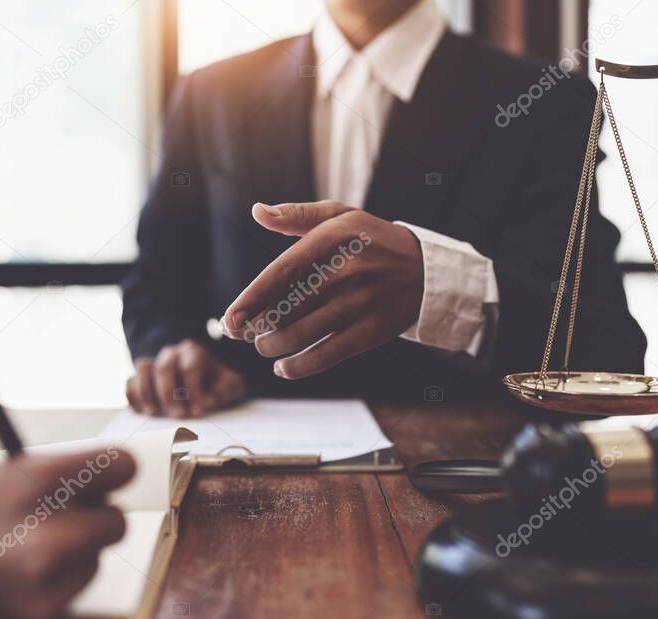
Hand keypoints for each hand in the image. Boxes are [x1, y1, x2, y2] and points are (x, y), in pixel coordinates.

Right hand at [0, 444, 133, 618]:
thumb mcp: (7, 472)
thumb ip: (67, 472)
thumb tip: (122, 477)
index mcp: (37, 483)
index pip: (121, 466)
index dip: (110, 472)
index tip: (103, 479)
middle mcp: (47, 539)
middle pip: (116, 522)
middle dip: (92, 521)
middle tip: (58, 523)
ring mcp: (43, 592)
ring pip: (92, 566)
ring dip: (68, 561)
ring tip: (18, 557)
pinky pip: (69, 604)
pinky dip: (47, 597)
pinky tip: (10, 588)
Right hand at [126, 339, 245, 417]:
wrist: (205, 384)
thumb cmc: (218, 384)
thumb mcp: (232, 385)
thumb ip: (228, 389)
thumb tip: (209, 400)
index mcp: (193, 352)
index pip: (190, 367)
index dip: (193, 391)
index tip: (197, 413)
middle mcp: (171, 354)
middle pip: (164, 367)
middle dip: (169, 393)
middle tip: (177, 416)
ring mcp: (154, 363)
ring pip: (142, 368)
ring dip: (147, 392)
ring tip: (154, 413)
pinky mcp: (140, 377)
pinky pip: (130, 381)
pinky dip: (133, 396)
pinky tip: (141, 411)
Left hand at [221, 201, 423, 379]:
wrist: (427, 270)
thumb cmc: (373, 241)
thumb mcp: (340, 217)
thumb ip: (297, 215)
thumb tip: (258, 212)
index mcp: (333, 239)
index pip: (281, 272)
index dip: (251, 299)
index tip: (230, 318)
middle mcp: (347, 271)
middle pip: (287, 307)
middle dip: (257, 328)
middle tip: (242, 334)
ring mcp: (362, 302)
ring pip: (303, 334)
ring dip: (274, 347)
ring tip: (264, 347)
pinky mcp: (374, 330)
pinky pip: (328, 355)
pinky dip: (300, 366)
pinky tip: (284, 367)